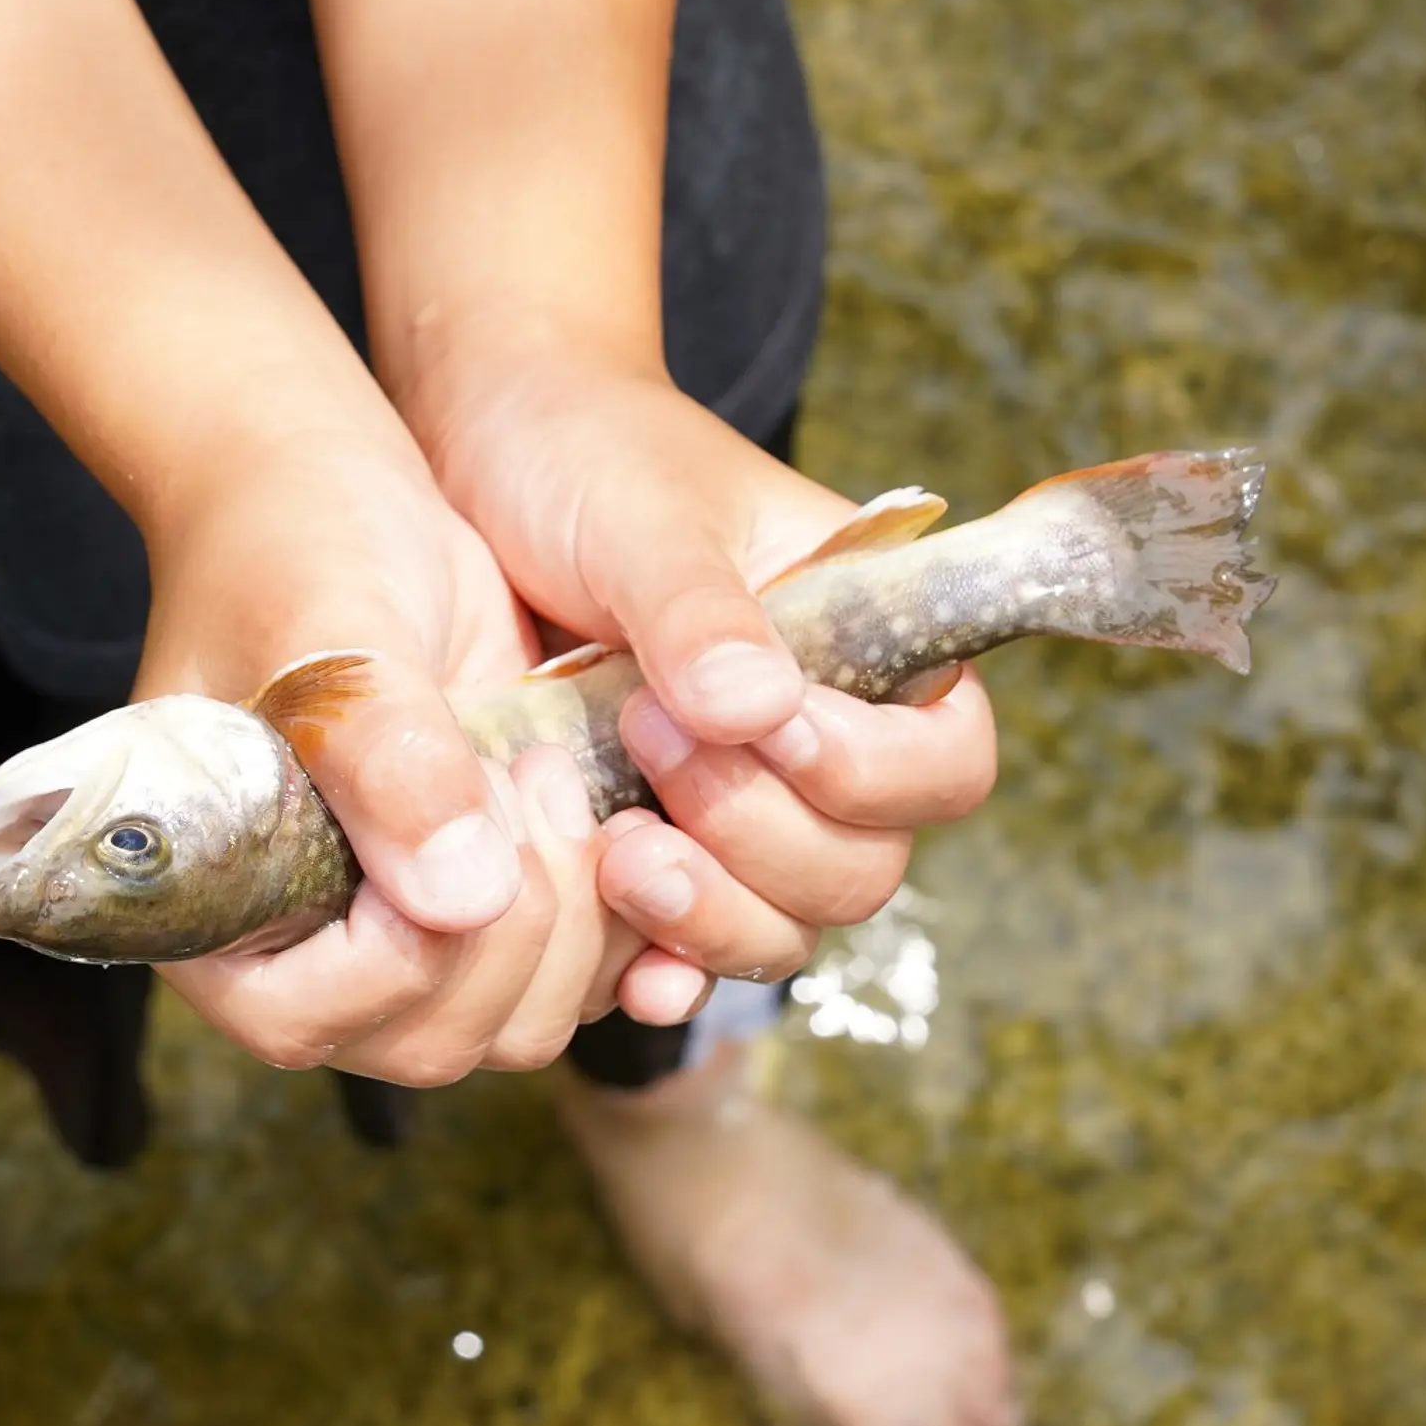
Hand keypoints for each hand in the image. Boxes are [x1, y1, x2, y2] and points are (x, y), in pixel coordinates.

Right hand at [134, 424, 705, 1082]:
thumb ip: (384, 765)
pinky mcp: (498, 897)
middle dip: (514, 924)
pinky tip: (622, 807)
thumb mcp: (330, 642)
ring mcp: (409, 932)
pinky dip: (629, 911)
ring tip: (554, 770)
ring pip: (527, 1020)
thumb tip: (460, 902)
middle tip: (530, 772)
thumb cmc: (289, 552)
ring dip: (578, 916)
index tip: (463, 805)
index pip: (310, 1019)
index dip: (404, 949)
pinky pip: (587, 969)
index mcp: (216, 915)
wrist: (343, 492)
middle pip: (436, 1040)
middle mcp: (309, 950)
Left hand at [402, 354, 1000, 985]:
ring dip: (713, 911)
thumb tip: (762, 710)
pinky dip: (666, 967)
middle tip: (646, 741)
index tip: (762, 723)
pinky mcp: (650, 849)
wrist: (482, 457)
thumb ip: (702, 607)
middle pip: (864, 866)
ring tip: (616, 848)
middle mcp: (819, 742)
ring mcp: (736, 808)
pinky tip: (628, 969)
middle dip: (763, 833)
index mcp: (871, 646)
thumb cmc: (590, 455)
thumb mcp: (643, 512)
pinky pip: (687, 949)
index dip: (871, 773)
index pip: (944, 760)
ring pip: (784, 923)